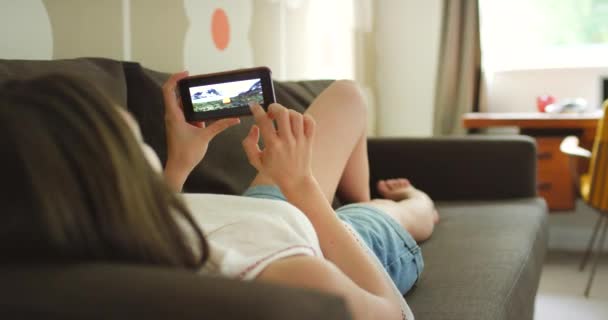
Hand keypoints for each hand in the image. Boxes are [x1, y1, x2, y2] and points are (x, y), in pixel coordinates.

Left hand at [163, 71, 239, 190]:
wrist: (178, 168)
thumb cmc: (186, 154)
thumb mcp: (206, 137)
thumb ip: (220, 125)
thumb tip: (234, 119)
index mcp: (174, 115)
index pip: (168, 90)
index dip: (175, 78)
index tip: (187, 74)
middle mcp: (172, 116)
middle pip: (176, 95)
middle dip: (189, 91)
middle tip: (201, 86)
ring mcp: (174, 121)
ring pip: (182, 106)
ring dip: (193, 105)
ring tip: (205, 105)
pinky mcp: (178, 127)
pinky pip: (185, 115)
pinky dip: (194, 114)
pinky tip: (203, 119)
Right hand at [242, 103, 315, 191]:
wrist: (295, 181)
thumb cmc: (275, 171)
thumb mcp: (255, 161)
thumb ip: (249, 144)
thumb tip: (254, 128)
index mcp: (273, 146)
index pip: (264, 122)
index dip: (257, 110)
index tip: (254, 107)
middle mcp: (287, 141)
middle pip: (283, 113)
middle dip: (274, 107)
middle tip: (270, 112)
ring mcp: (300, 140)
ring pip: (296, 116)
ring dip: (287, 112)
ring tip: (283, 118)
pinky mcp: (309, 140)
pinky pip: (310, 122)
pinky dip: (303, 118)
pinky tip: (296, 122)